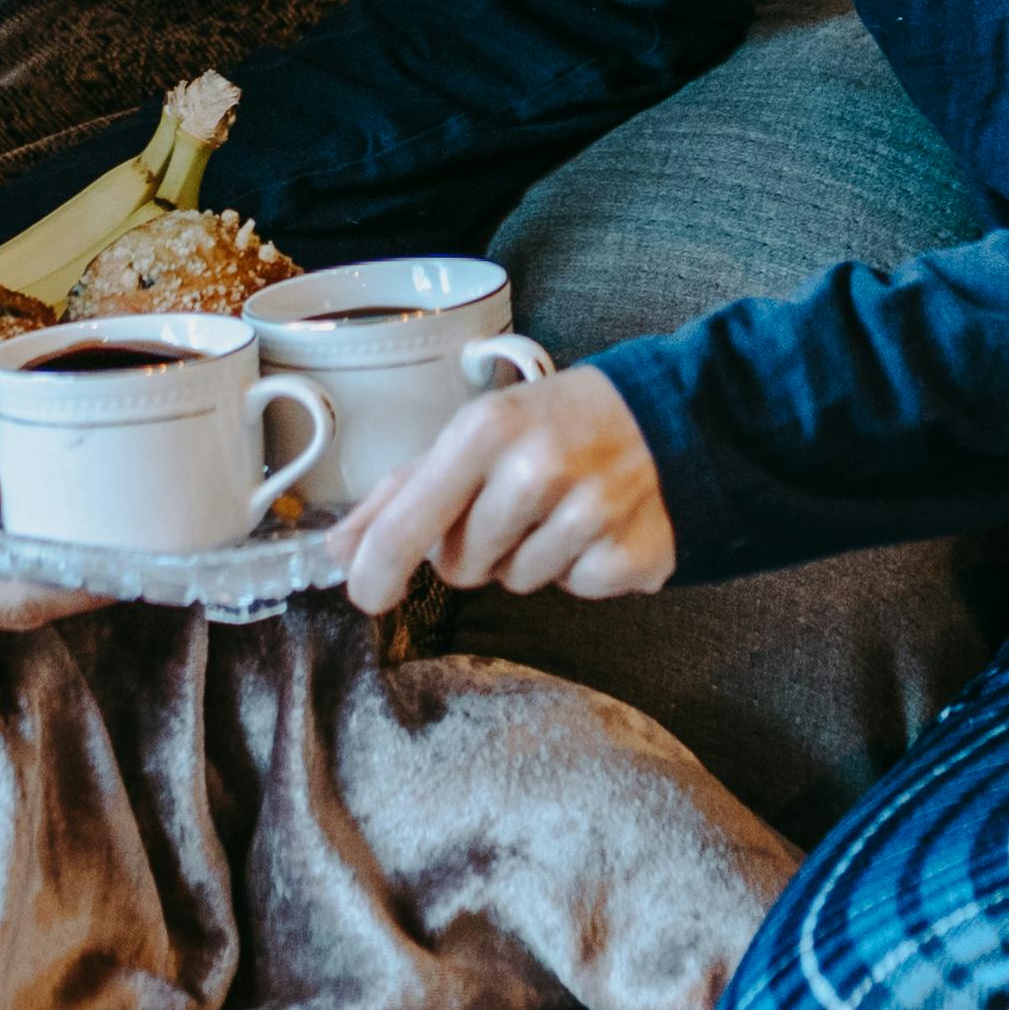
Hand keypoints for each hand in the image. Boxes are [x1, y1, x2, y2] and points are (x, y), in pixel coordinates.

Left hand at [331, 364, 675, 618]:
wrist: (670, 417)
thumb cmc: (558, 423)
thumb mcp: (479, 431)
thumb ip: (403, 492)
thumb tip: (338, 549)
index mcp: (485, 432)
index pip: (409, 522)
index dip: (377, 567)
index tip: (364, 593)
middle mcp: (534, 470)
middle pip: (458, 565)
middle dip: (475, 546)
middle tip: (512, 503)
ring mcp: (586, 514)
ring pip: (513, 583)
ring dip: (528, 557)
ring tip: (559, 508)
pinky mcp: (628, 555)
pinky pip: (572, 592)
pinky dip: (578, 569)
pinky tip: (596, 527)